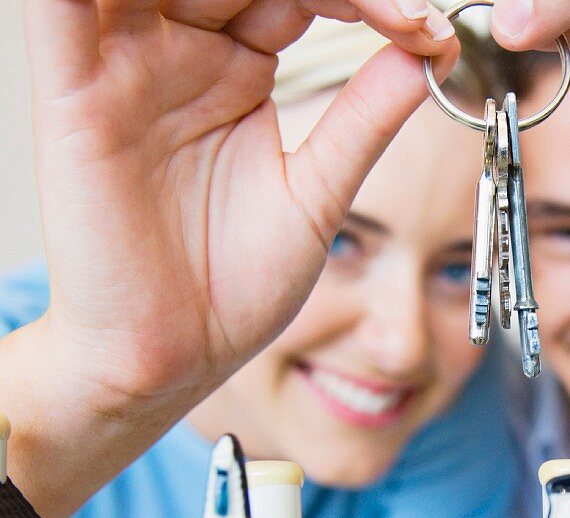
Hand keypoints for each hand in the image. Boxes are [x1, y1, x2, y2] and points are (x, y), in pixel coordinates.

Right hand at [5, 0, 457, 517]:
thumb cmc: (235, 284)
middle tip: (400, 11)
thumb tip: (430, 51)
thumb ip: (364, 117)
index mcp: (236, 69)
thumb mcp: (317, 192)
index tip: (427, 27)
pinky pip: (63, 14)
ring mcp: (125, 68)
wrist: (176, 356)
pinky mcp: (73, 97)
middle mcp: (179, 54)